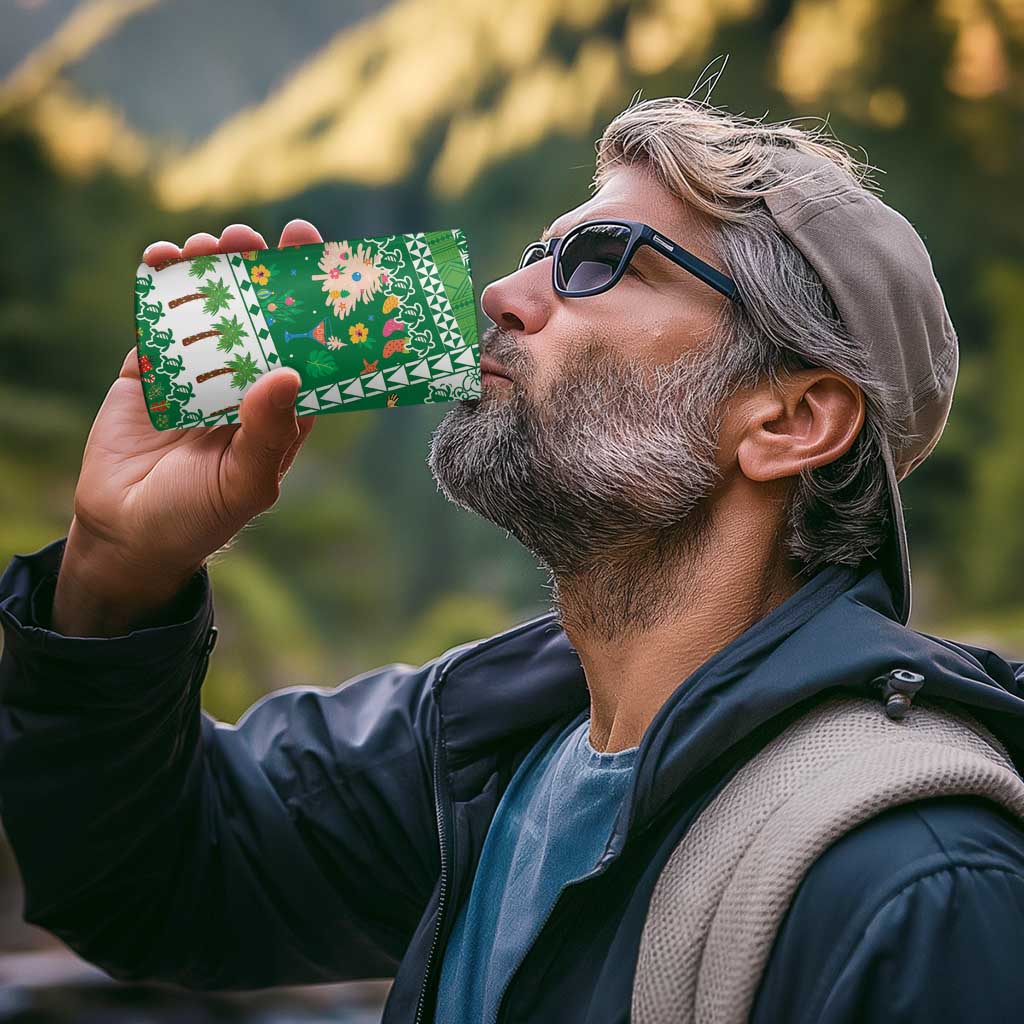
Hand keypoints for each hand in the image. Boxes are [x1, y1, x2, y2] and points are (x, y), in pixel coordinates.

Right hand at [53, 220, 322, 634]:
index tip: (314, 255)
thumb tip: (287, 373)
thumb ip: (267, 432)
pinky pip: (158, 318)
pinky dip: (159, 284)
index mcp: (281, 407)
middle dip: (258, 271)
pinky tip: (161, 259)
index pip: (305, 344)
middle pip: (258, 314)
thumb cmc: (199, 516)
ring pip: (209, 307)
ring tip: (209, 244)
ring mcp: (197, 372)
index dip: (312, 301)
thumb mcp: (245, 482)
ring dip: (210, 269)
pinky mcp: (150, 369)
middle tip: (252, 238)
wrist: (126, 533)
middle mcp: (244, 382)